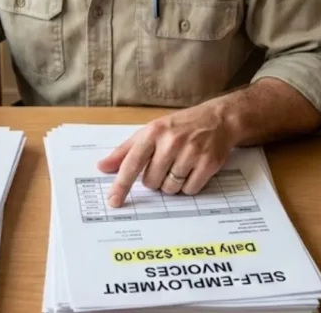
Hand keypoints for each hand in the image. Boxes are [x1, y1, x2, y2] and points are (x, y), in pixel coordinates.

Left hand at [96, 103, 237, 207]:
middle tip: (164, 165)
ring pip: (170, 188)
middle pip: (151, 182)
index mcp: (152, 133)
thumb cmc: (179, 126)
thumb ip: (125, 151)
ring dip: (171, 184)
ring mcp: (191, 152)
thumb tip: (102, 167)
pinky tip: (192, 171)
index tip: (113, 201)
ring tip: (179, 166)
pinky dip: (188, 186)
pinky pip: (190, 190)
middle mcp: (171, 142)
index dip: (121, 184)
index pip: (131, 163)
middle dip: (155, 180)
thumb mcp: (150, 131)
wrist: (218, 119)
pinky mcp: (208, 163)